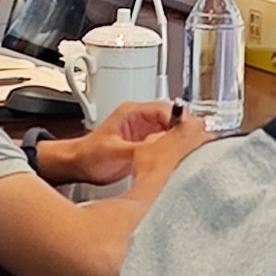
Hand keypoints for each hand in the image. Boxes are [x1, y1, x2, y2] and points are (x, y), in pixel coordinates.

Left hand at [43, 102, 207, 189]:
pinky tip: (179, 161)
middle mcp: (142, 118)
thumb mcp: (115, 152)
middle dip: (187, 131)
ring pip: (173, 132)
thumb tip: (164, 148)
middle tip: (199, 145)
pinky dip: (174, 151)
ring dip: (181, 141)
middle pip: (175, 119)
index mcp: (134, 112)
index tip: (194, 133)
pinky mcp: (146, 145)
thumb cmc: (88, 155)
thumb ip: (141, 149)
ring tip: (192, 153)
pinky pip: (166, 145)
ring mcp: (145, 131)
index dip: (183, 121)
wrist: (76, 166)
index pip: (169, 109)